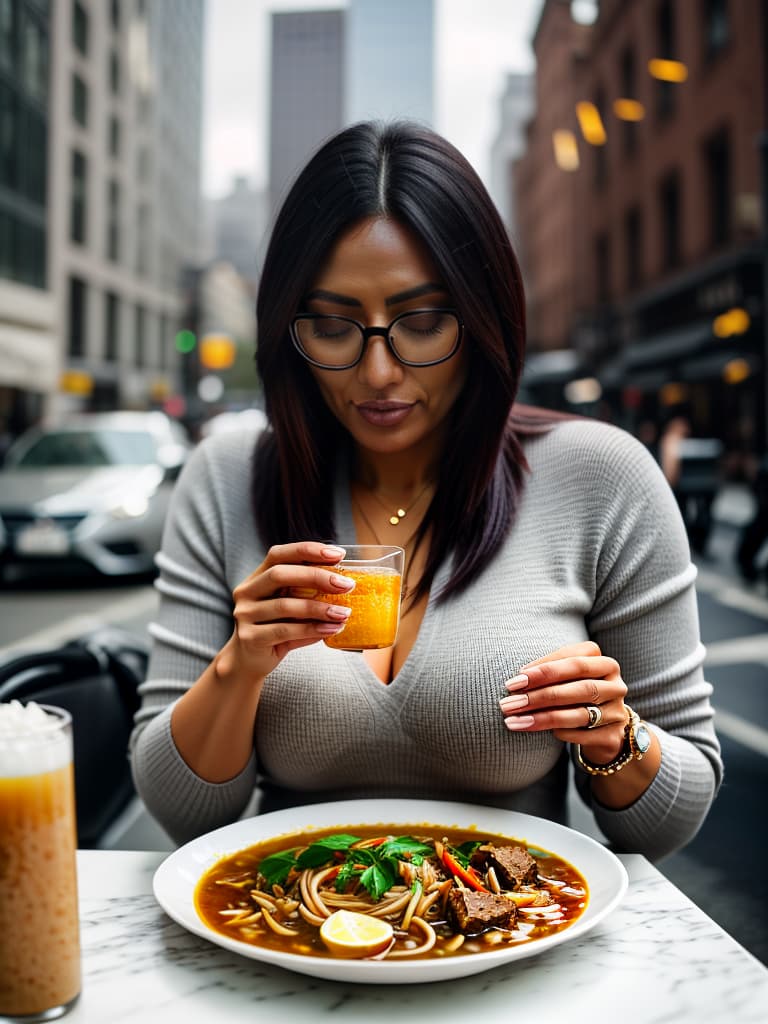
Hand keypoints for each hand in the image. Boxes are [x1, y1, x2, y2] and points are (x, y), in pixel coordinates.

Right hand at [215, 542, 355, 683]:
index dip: (308, 550)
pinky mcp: (251, 638)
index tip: (338, 554)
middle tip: (346, 585)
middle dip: (316, 577)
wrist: (249, 660)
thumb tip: (345, 582)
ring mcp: (245, 615)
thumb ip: (308, 592)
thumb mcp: (290, 604)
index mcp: (257, 577)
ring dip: (320, 608)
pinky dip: (312, 629)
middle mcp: (247, 592)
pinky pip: (285, 631)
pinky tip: (332, 629)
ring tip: (344, 613)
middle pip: (280, 575)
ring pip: (285, 605)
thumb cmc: (276, 627)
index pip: (279, 554)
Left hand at [499, 641, 628, 764]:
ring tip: (513, 720)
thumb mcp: (567, 680)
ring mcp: (617, 712)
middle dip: (541, 694)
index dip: (544, 669)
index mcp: (604, 663)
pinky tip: (535, 730)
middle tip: (510, 702)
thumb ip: (549, 675)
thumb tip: (516, 682)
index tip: (516, 679)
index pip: (574, 661)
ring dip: (542, 717)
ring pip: (579, 713)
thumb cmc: (576, 697)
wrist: (604, 730)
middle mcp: (616, 686)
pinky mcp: (613, 737)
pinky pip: (583, 734)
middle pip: (579, 687)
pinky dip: (558, 732)